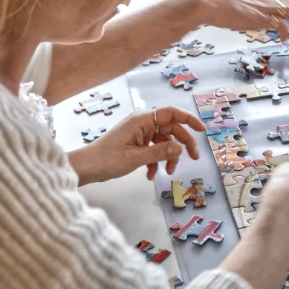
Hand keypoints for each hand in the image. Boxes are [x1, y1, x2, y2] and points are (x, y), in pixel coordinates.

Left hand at [68, 106, 205, 184]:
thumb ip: (159, 152)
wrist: (86, 167)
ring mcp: (139, 133)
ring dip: (168, 156)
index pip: (171, 113)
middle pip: (171, 128)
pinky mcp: (136, 143)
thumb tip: (180, 148)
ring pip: (164, 140)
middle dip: (182, 144)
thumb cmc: (106, 159)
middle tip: (193, 158)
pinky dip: (156, 160)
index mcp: (142, 119)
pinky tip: (151, 175)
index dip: (189, 119)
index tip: (202, 130)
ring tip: (168, 172)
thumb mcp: (135, 157)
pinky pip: (154, 148)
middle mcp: (143, 123)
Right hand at [183, 0, 288, 39]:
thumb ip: (247, 12)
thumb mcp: (238, 7)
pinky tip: (286, 39)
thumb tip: (249, 19)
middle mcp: (264, 1)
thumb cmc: (218, 5)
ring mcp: (262, 8)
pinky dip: (285, 31)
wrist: (210, 2)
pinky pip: (278, 24)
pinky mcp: (258, 17)